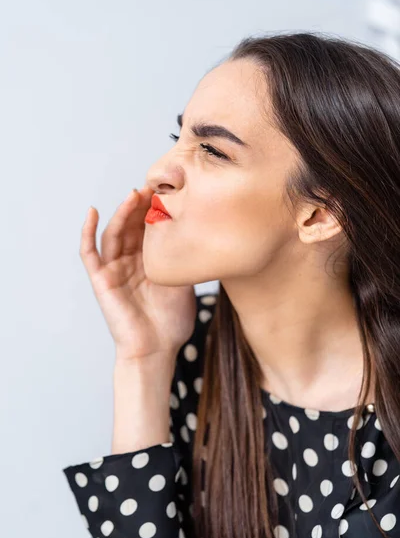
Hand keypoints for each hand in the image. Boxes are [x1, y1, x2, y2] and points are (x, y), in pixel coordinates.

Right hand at [80, 186, 196, 361]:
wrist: (156, 350)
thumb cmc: (170, 323)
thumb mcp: (185, 284)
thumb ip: (187, 262)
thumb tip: (207, 238)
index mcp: (150, 262)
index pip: (149, 229)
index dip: (156, 210)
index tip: (171, 192)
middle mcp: (130, 262)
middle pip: (132, 226)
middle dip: (141, 206)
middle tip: (154, 187)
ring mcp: (114, 269)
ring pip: (114, 233)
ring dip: (122, 212)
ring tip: (134, 195)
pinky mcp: (101, 279)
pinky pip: (90, 252)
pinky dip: (87, 231)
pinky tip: (92, 211)